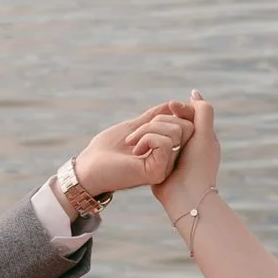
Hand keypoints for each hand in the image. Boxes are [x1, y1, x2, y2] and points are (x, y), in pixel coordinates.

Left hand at [70, 105, 192, 199]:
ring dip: (148, 128)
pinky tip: (134, 148)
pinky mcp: (157, 172)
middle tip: (138, 130)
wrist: (88, 168)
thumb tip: (172, 105)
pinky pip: (165, 142)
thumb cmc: (107, 149)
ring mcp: (165, 167)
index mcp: (168, 150)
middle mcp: (171, 160)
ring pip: (176, 131)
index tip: (171, 105)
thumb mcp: (135, 126)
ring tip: (131, 140)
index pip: (189, 125)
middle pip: (186, 126)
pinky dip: (146, 137)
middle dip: (161, 119)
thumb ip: (154, 117)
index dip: (184, 110)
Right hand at [150, 89, 219, 209]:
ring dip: (149, 130)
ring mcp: (172, 155)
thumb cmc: (197, 165)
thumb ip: (203, 112)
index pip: (188, 113)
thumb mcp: (205, 135)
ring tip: (142, 133)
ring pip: (159, 132)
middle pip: (172, 122)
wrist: (185, 197)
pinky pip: (150, 146)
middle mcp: (188, 146)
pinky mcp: (158, 164)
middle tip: (153, 120)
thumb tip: (192, 95)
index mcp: (201, 138)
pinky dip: (144, 141)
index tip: (172, 106)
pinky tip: (137, 142)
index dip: (180, 107)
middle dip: (162, 120)